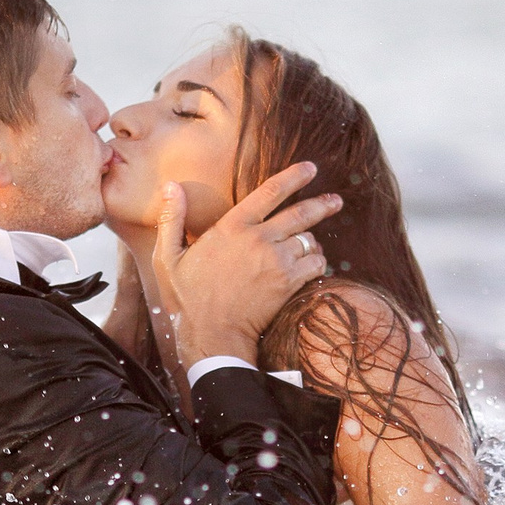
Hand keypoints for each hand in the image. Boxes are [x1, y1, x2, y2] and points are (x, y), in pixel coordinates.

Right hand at [150, 163, 337, 371]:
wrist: (212, 335)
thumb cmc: (188, 298)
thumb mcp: (168, 257)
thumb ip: (173, 219)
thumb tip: (170, 186)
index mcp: (232, 226)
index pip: (270, 191)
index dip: (294, 177)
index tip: (311, 168)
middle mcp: (259, 238)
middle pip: (301, 213)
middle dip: (323, 204)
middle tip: (336, 201)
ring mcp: (277, 261)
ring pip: (309, 240)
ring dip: (312, 241)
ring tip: (311, 245)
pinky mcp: (288, 283)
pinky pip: (315, 264)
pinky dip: (317, 263)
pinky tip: (311, 266)